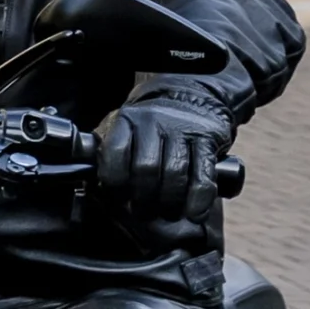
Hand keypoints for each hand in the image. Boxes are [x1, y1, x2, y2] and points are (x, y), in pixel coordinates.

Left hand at [95, 98, 226, 224]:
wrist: (191, 95)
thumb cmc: (151, 125)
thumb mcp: (125, 128)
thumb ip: (110, 152)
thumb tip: (100, 188)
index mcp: (127, 120)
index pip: (115, 153)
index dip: (115, 182)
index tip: (119, 197)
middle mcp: (154, 121)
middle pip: (146, 168)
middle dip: (143, 199)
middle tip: (143, 211)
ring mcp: (183, 128)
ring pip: (174, 174)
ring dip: (169, 203)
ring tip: (166, 213)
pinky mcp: (208, 139)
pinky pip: (203, 175)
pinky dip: (198, 199)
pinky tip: (193, 213)